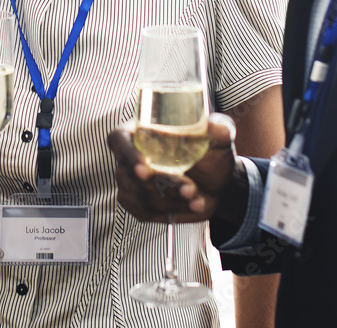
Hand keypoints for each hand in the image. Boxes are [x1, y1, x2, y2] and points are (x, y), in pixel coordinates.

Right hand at [108, 113, 247, 224]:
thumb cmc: (210, 153)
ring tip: (197, 196)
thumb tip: (215, 125)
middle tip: (189, 187)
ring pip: (141, 195)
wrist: (216, 181)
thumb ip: (218, 129)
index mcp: (140, 131)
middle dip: (161, 183)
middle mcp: (130, 157)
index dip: (127, 154)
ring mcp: (131, 183)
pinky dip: (172, 210)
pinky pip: (147, 211)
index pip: (119, 140)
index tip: (144, 167)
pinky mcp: (139, 205)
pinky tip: (192, 204)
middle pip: (130, 174)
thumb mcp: (217, 138)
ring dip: (171, 198)